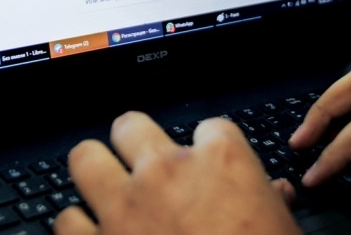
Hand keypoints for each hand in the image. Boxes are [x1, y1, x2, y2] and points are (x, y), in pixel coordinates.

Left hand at [55, 111, 301, 234]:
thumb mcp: (284, 232)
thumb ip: (271, 204)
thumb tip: (275, 194)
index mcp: (221, 161)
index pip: (210, 127)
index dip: (208, 148)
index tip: (208, 164)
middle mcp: (166, 172)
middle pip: (131, 126)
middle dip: (135, 142)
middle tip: (143, 164)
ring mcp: (124, 206)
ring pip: (85, 158)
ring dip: (96, 175)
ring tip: (107, 191)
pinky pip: (66, 220)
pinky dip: (77, 228)